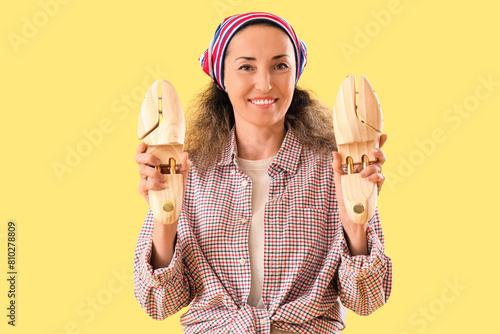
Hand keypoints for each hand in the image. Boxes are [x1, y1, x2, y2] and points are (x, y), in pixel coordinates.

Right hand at [135, 142, 190, 205]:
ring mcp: (144, 178)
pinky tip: (162, 186)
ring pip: (142, 170)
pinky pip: (145, 184)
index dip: (141, 147)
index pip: (143, 152)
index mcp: (153, 162)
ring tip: (164, 178)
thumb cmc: (176, 183)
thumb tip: (184, 153)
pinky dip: (154, 184)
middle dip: (148, 157)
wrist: (174, 201)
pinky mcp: (143, 189)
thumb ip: (184, 163)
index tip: (145, 144)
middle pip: (138, 158)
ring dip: (154, 172)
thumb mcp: (183, 172)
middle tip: (158, 162)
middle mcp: (146, 168)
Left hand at [331, 134, 386, 254]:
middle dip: (379, 151)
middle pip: (379, 157)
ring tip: (363, 174)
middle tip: (373, 151)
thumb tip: (334, 152)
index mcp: (361, 165)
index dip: (378, 142)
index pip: (370, 151)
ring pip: (380, 167)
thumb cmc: (343, 194)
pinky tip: (368, 179)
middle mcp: (369, 170)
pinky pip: (381, 179)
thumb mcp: (338, 178)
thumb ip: (337, 165)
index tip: (383, 134)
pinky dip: (376, 177)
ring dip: (373, 167)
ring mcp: (374, 179)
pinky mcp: (377, 188)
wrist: (348, 213)